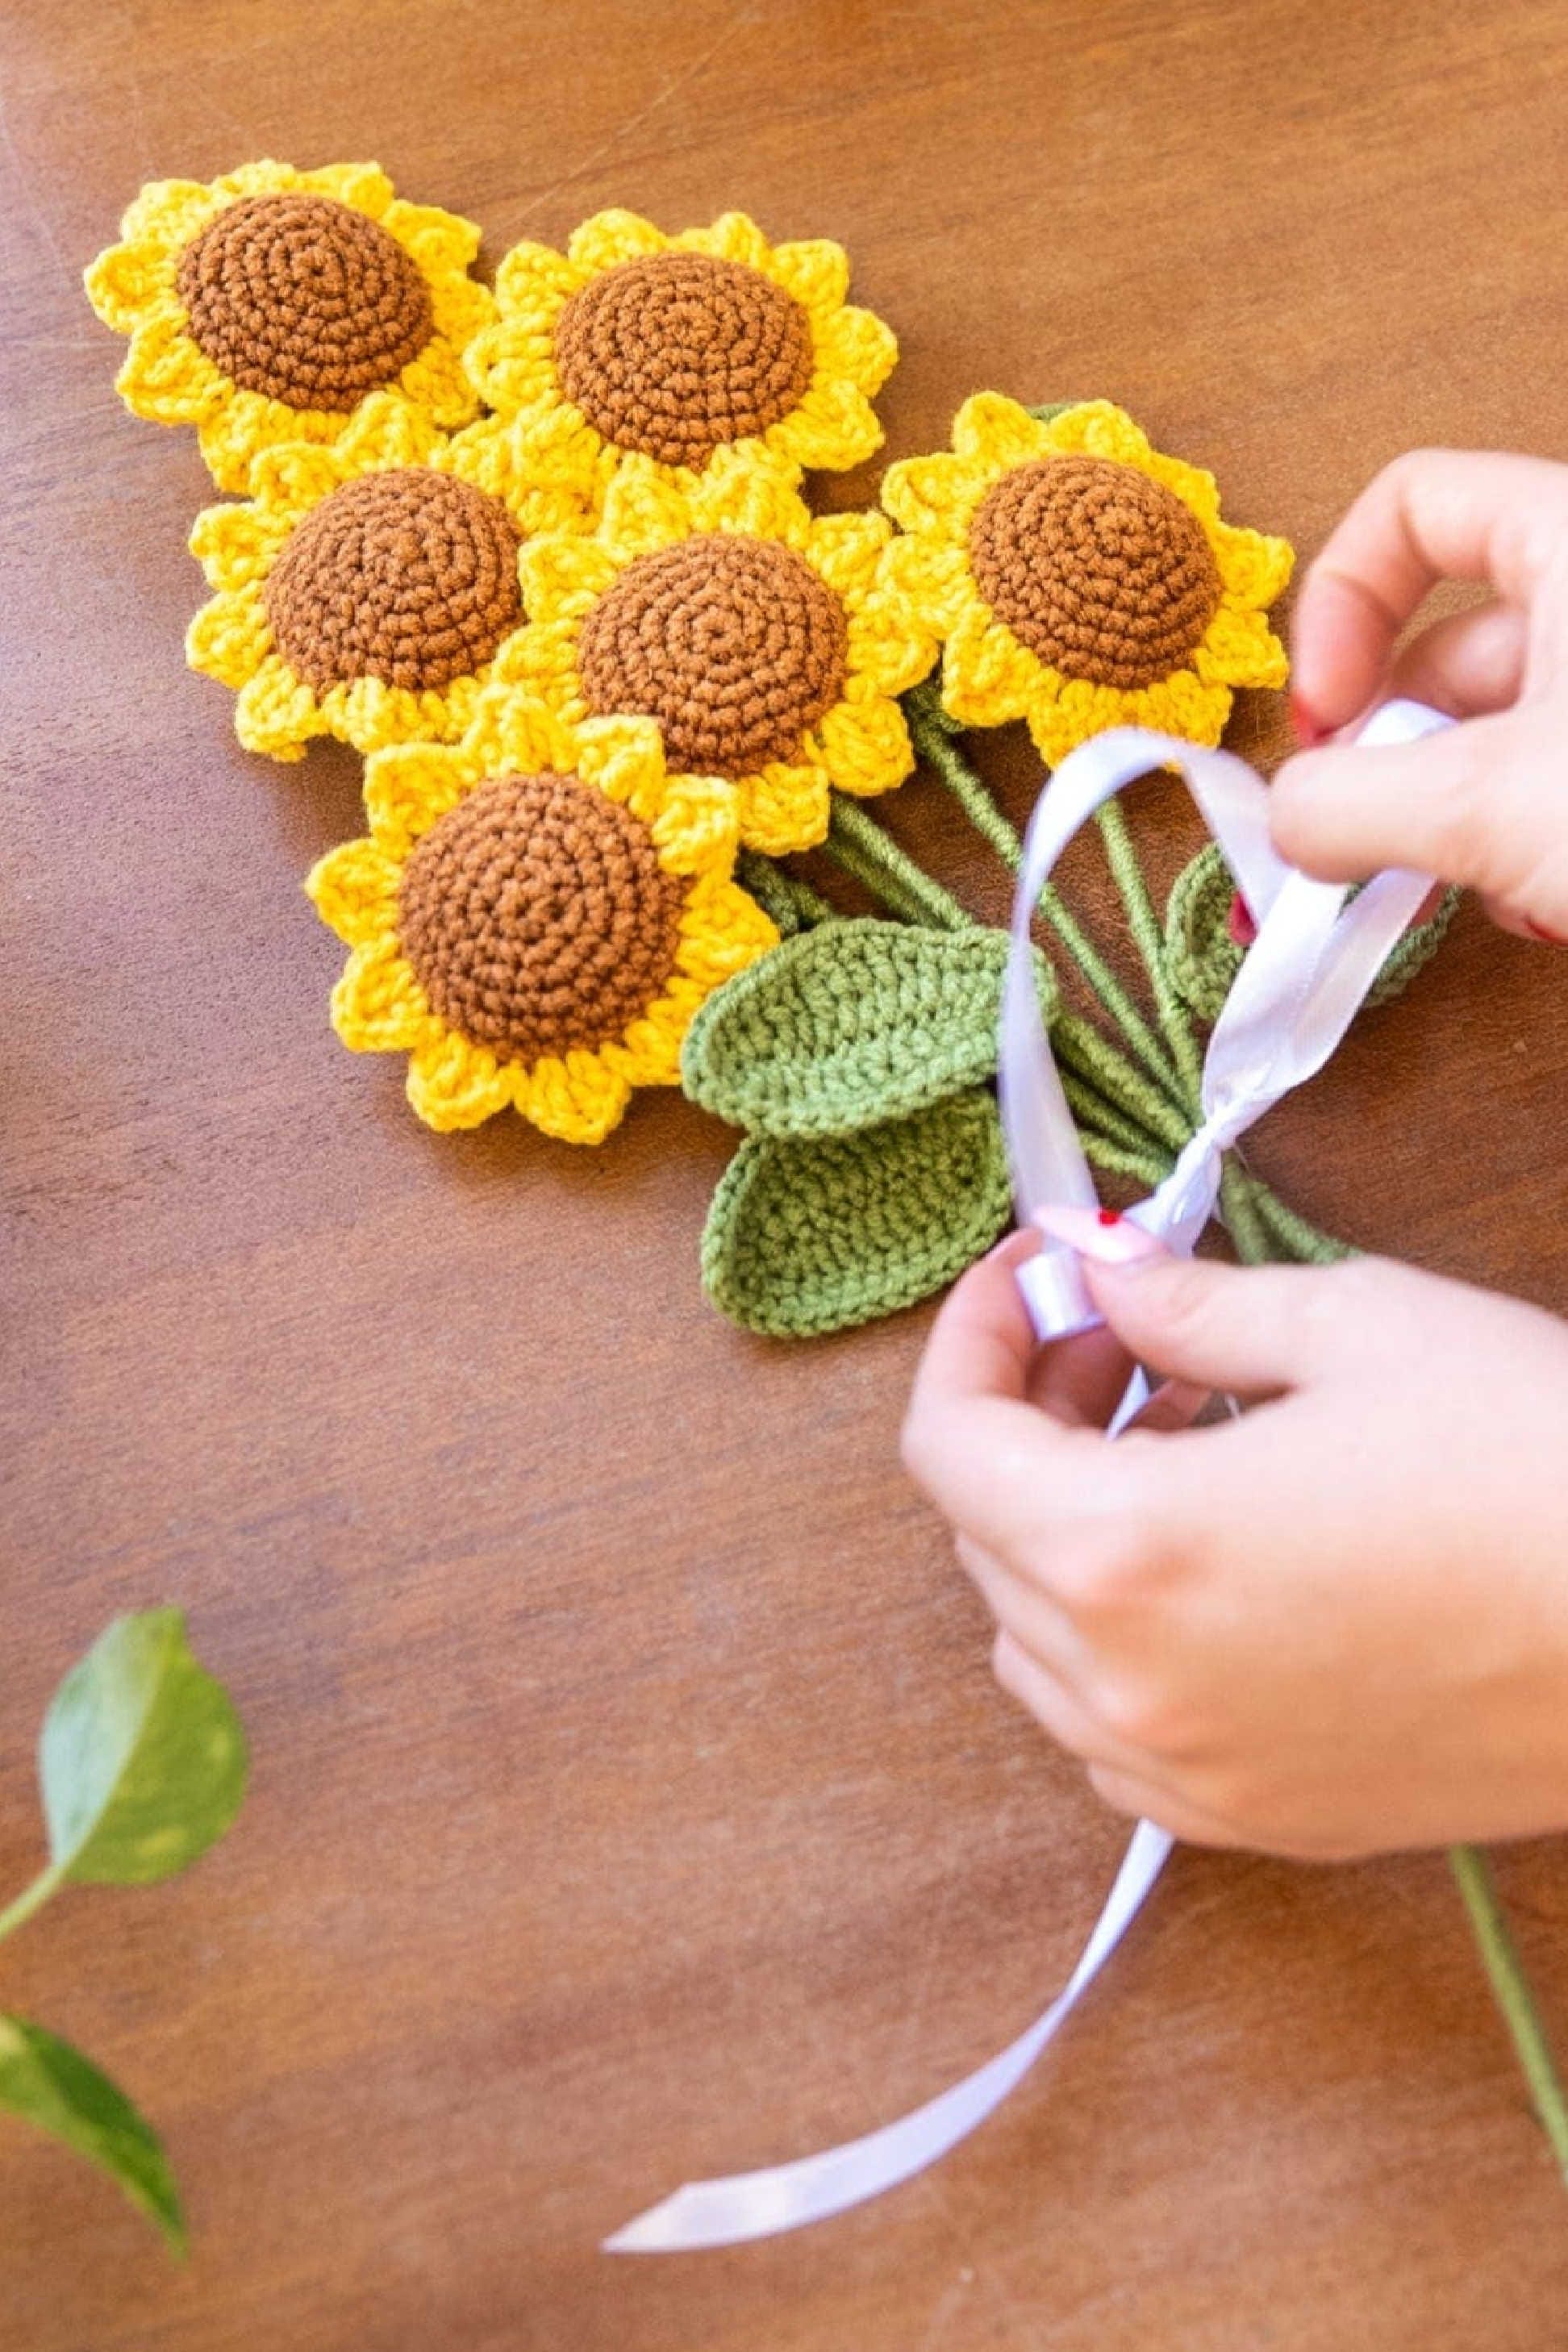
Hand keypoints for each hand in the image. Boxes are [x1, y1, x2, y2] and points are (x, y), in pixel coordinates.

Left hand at [901, 1232, 1567, 1859]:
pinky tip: (1216, 1570)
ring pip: (1031, 1644)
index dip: (974, 1335)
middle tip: (1121, 1340)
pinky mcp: (1264, 1820)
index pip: (947, 1442)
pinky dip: (1115, 1643)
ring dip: (1062, 1531)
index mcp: (1125, 1550)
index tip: (1033, 1276)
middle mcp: (1128, 1684)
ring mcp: (1192, 1772)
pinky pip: (1111, 1733)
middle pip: (983, 1535)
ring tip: (1181, 1448)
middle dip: (1027, 1416)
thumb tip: (1106, 1276)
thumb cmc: (1539, 1464)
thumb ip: (1191, 1305)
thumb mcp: (1360, 1327)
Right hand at [1270, 449, 1567, 943]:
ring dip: (1443, 825)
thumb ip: (1344, 803)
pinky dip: (1518, 852)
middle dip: (1381, 759)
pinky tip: (1542, 915)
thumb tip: (1286, 822)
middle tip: (1349, 848)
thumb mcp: (1484, 803)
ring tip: (1454, 900)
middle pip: (1441, 651)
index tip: (1322, 715)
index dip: (1341, 604)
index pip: (1415, 503)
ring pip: (1493, 739)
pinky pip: (1549, 791)